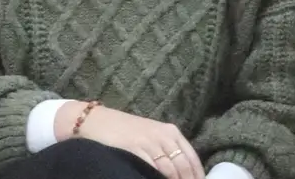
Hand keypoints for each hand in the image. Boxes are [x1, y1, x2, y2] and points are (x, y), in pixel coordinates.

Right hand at [60, 103, 202, 178]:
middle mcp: (163, 136)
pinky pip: (152, 169)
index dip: (197, 175)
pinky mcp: (135, 150)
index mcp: (170, 132)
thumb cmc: (124, 130)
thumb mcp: (151, 135)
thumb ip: (166, 150)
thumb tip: (182, 172)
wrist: (96, 121)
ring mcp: (149, 143)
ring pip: (170, 170)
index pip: (192, 157)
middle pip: (183, 166)